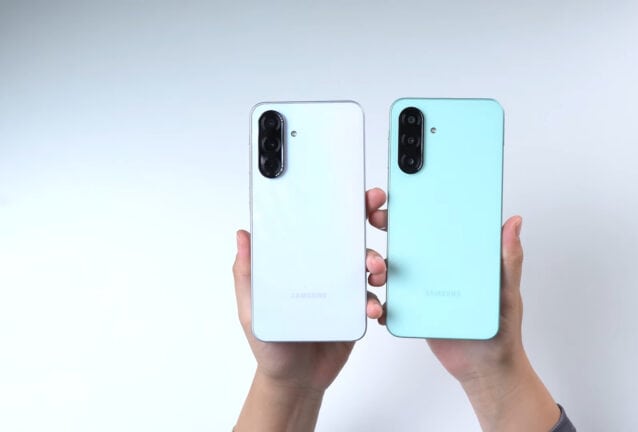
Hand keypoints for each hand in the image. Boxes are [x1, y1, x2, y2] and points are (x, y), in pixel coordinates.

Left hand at [232, 189, 386, 430]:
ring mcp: (343, 293)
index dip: (334, 208)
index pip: (318, 229)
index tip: (348, 191)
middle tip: (376, 214)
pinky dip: (377, 301)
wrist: (294, 383)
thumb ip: (247, 275)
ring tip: (375, 269)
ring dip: (377, 262)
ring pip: (367, 267)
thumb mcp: (252, 310)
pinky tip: (373, 308)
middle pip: (349, 239)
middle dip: (366, 220)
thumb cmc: (271, 345)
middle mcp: (324, 273)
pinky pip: (373, 300)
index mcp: (301, 265)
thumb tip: (242, 236)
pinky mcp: (356, 314)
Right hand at [367, 189, 559, 431]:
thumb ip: (509, 258)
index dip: (421, 203)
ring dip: (378, 264)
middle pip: (408, 238)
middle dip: (390, 223)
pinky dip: (380, 300)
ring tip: (379, 269)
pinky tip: (379, 302)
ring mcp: (422, 288)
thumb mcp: (507, 290)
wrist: (485, 369)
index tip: (407, 188)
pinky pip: (390, 300)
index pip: (438, 222)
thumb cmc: (500, 328)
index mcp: (460, 255)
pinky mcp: (411, 310)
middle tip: (380, 218)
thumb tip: (514, 222)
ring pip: (392, 267)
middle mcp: (439, 267)